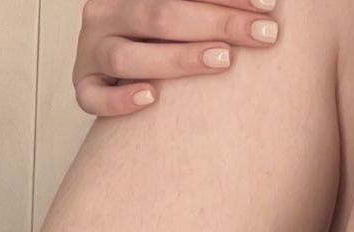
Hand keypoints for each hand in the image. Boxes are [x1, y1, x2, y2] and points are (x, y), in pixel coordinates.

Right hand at [74, 0, 281, 116]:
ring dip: (178, 59)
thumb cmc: (167, 37)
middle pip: (160, 15)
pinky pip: (94, 98)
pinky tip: (152, 98)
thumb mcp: (182, 14)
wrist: (124, 69)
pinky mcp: (83, 86)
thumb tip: (265, 3)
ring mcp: (90, 50)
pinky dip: (120, 100)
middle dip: (217, 23)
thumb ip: (202, 6)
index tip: (270, 5)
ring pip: (127, 56)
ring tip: (223, 61)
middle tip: (262, 35)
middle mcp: (106, 12)